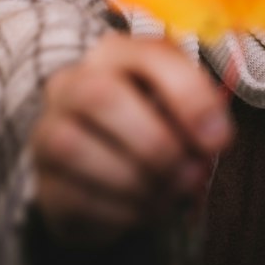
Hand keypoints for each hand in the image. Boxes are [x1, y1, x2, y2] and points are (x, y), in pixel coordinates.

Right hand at [30, 31, 233, 247]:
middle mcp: (72, 84)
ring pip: (75, 149)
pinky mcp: (44, 183)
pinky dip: (120, 211)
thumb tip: (212, 138)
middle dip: (155, 143)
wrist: (100, 157)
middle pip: (100, 96)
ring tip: (172, 194)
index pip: (150, 55)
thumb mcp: (180, 101)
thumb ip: (200, 110)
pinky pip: (72, 197)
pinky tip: (146, 209)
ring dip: (137, 182)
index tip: (220, 138)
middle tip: (192, 175)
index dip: (189, 96)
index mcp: (116, 53)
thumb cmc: (149, 119)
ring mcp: (48, 132)